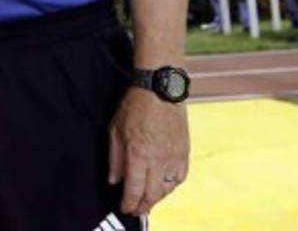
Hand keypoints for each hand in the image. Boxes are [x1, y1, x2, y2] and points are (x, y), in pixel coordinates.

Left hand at [108, 88, 189, 216]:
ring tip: (148, 200)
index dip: (128, 203)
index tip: (124, 207)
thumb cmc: (136, 105)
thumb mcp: (115, 129)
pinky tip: (164, 186)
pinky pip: (180, 177)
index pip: (134, 189)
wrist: (161, 88)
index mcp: (138, 154)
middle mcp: (158, 159)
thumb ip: (114, 158)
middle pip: (152, 195)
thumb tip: (114, 179)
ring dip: (157, 198)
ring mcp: (173, 156)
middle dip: (142, 206)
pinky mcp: (184, 151)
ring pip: (167, 189)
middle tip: (135, 210)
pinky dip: (171, 186)